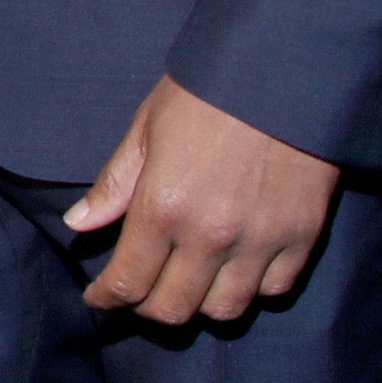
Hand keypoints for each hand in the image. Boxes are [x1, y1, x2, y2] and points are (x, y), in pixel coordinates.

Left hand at [65, 76, 340, 323]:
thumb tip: (78, 224)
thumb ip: (115, 184)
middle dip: (148, 309)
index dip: (107, 299)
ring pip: (225, 311)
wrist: (282, 71)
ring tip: (190, 284)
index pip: (128, 281)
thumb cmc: (205, 92)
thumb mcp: (147, 128)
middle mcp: (210, 235)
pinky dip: (253, 289)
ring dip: (201, 305)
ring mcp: (260, 242)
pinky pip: (274, 291)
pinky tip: (238, 269)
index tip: (99, 299)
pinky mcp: (303, 239)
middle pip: (173, 310)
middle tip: (141, 294)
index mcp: (163, 206)